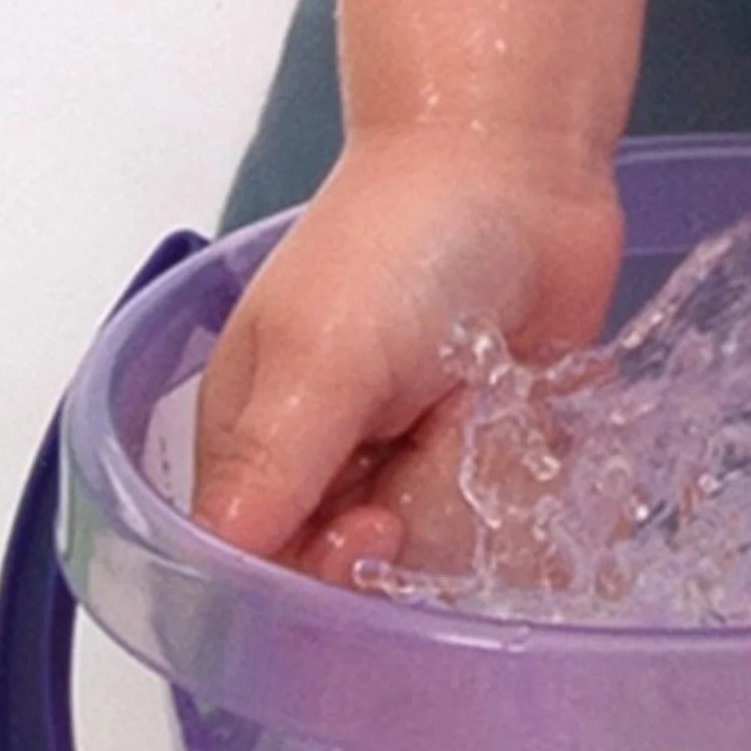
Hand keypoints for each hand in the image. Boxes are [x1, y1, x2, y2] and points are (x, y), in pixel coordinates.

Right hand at [192, 127, 621, 578]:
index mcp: (255, 445)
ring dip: (481, 488)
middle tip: (443, 440)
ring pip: (446, 557)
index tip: (376, 525)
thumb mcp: (321, 356)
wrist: (524, 169)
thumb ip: (272, 464)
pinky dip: (530, 478)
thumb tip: (220, 561)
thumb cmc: (404, 241)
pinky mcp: (491, 455)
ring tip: (484, 399)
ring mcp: (416, 462)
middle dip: (418, 520)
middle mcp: (330, 467)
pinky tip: (529, 415)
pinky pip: (511, 525)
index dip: (317, 579)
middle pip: (364, 581)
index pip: (260, 575)